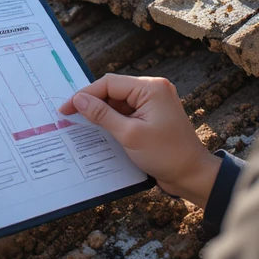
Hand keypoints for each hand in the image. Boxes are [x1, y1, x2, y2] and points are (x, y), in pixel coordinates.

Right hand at [58, 73, 220, 205]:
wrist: (192, 175)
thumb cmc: (166, 154)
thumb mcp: (129, 134)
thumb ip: (102, 115)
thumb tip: (79, 100)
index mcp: (150, 87)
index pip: (109, 84)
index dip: (85, 95)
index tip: (66, 109)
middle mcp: (153, 89)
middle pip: (113, 90)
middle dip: (92, 103)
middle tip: (69, 116)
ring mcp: (153, 103)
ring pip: (118, 102)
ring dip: (101, 113)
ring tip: (81, 124)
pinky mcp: (152, 116)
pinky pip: (127, 112)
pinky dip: (113, 120)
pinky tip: (99, 130)